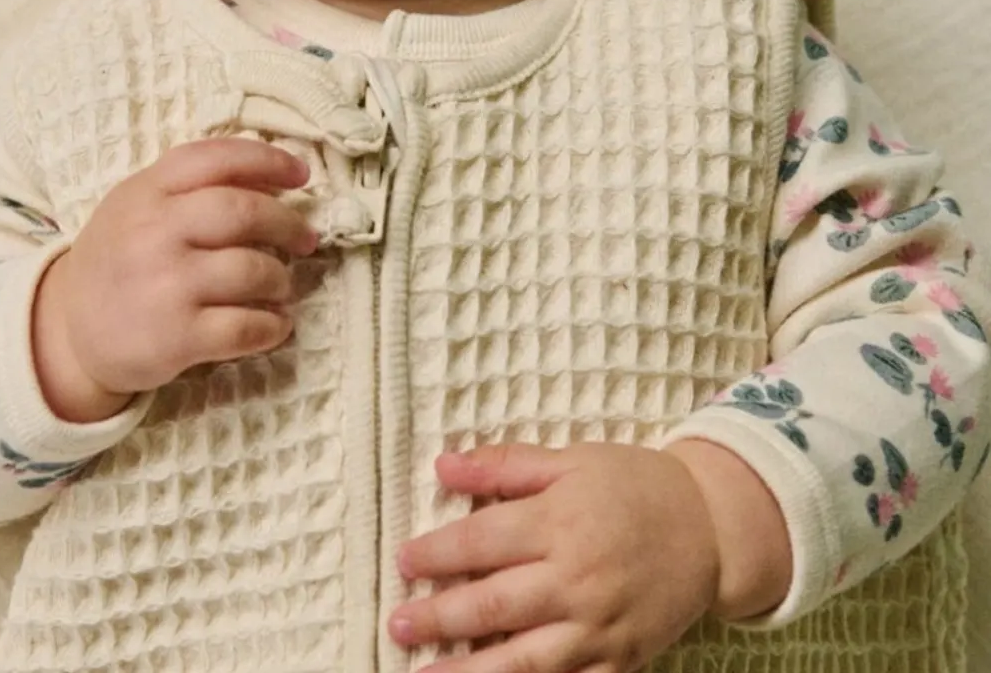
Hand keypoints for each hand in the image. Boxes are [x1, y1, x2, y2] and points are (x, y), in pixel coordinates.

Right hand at [32, 137, 316, 421]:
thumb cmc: (119, 258)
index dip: (268, 161)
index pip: (217, 159)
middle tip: (305, 238)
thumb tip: (272, 182)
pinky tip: (276, 324)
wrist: (67, 331)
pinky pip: (246, 328)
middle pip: (244, 212)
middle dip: (288, 224)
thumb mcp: (138, 205)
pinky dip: (273, 326)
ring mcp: (166, 286)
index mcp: (147, 191)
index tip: (301, 175)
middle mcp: (155, 232)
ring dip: (281, 280)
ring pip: (253, 271)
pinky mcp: (176, 338)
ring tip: (281, 286)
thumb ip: (191, 186)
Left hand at [389, 442, 720, 672]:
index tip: (404, 560)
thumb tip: (443, 466)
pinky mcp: (620, 661)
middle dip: (440, 617)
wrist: (711, 527)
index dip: (437, 552)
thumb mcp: (570, 460)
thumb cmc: (632, 486)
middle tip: (399, 624)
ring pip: (525, 659)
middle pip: (495, 603)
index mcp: (560, 521)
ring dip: (470, 672)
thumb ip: (506, 465)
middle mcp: (576, 578)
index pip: (482, 540)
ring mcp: (599, 627)